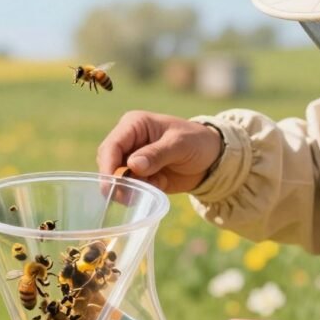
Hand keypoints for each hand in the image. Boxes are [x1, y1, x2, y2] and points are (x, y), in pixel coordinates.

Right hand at [97, 111, 222, 193]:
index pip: (111, 145)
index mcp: (134, 125)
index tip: (112, 185)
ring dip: (129, 188)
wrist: (211, 159)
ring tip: (151, 188)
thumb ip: (157, 154)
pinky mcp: (138, 175)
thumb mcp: (180, 145)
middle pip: (108, 163)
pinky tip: (158, 186)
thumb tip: (132, 165)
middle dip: (116, 181)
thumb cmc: (197, 142)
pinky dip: (139, 192)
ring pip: (116, 178)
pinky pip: (129, 188)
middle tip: (129, 195)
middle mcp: (129, 141)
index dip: (108, 166)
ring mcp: (132, 159)